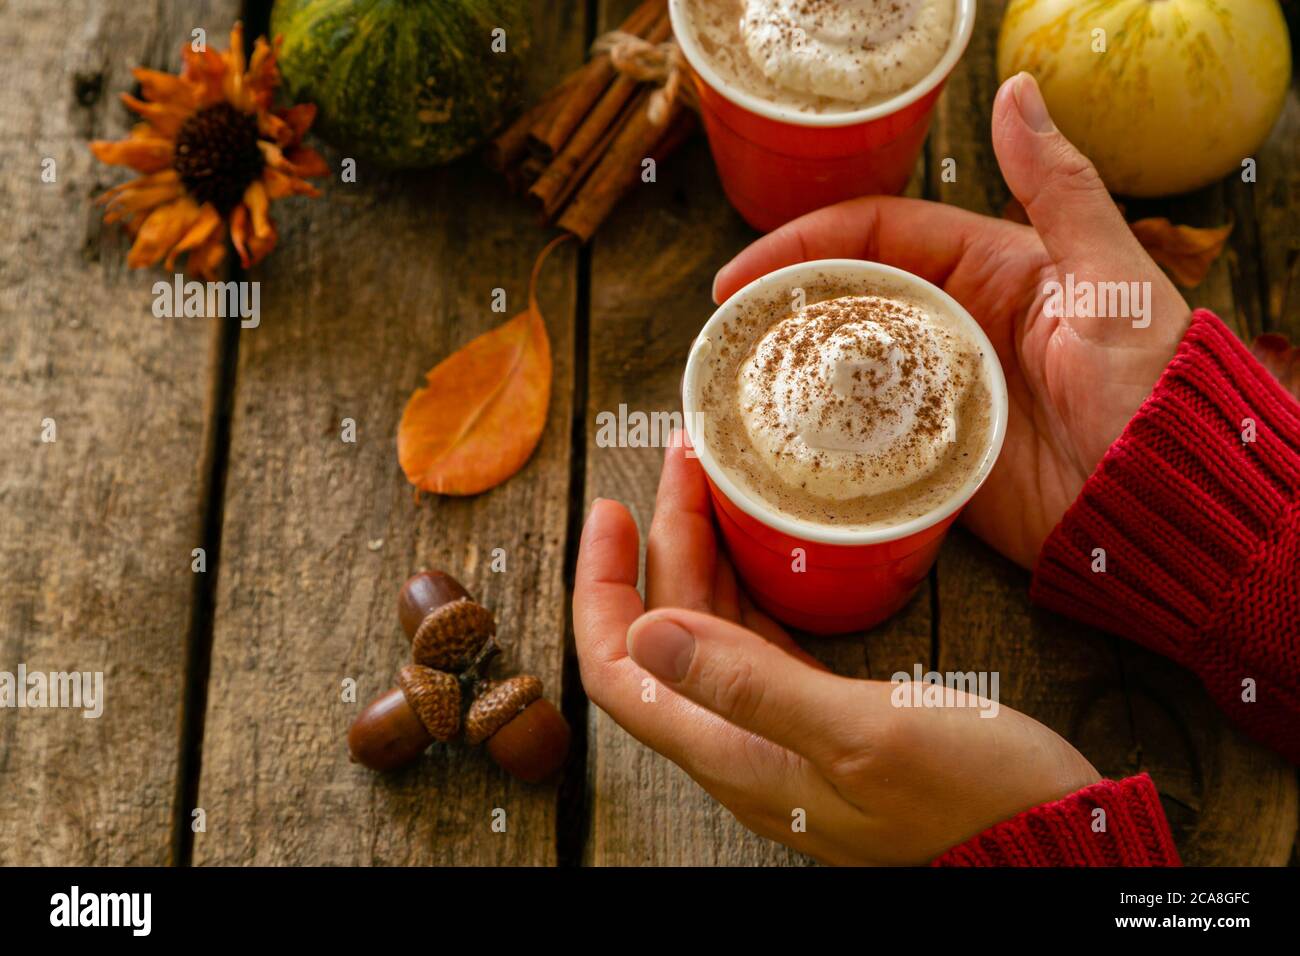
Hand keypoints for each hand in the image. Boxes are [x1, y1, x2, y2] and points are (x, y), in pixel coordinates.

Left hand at [574, 434, 1099, 864]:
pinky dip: (747, 581)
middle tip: (685, 461)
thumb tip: (648, 633)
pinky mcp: (819, 713)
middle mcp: (741, 741)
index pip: (620, 672)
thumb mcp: (862, 735)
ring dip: (702, 553)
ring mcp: (779, 727)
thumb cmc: (971, 798)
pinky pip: (757, 638)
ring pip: (709, 630)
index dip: (599, 590)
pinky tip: (758, 540)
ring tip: (711, 480)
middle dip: (664, 541)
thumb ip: (752, 687)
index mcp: (735, 753)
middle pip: (665, 633)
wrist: (1048, 837)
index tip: (612, 511)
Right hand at [713, 73, 1192, 567]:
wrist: (1168, 500)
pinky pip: (867, 441)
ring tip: (730, 386)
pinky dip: (823, 440)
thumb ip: (1057, 188)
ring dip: (792, 374)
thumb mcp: (1106, 277)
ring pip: (848, 371)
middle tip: (720, 332)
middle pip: (847, 303)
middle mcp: (955, 326)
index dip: (803, 245)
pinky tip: (778, 445)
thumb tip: (1015, 92)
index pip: (875, 239)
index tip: (740, 275)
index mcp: (988, 269)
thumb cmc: (1150, 385)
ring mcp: (940, 393)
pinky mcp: (936, 456)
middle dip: (782, 308)